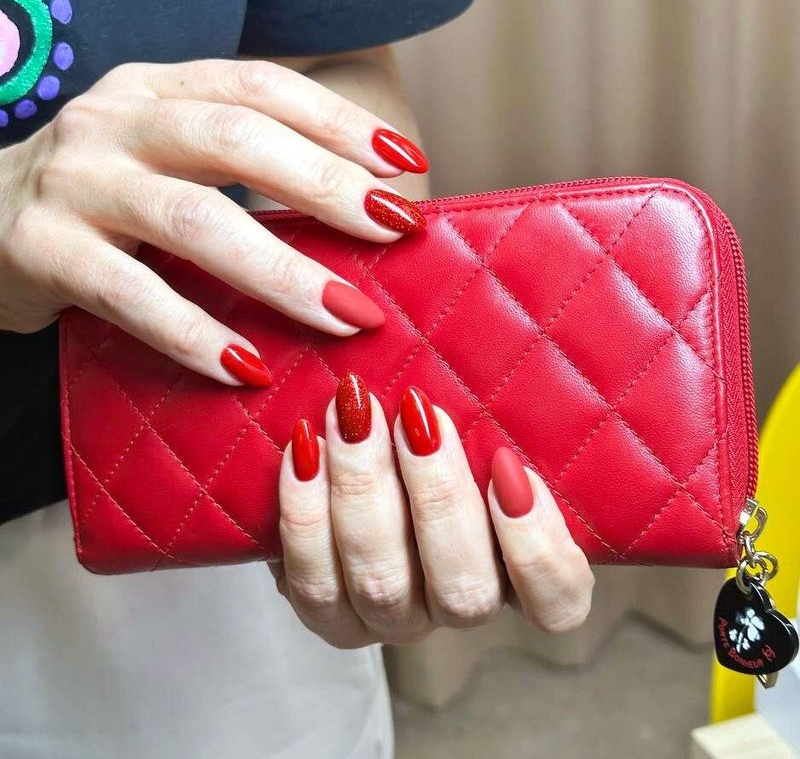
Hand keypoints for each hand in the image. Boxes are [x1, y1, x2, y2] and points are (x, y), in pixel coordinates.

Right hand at [0, 60, 428, 384]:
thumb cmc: (108, 198)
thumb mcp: (172, 159)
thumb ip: (247, 172)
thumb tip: (363, 215)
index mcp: (160, 91)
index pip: (261, 87)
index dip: (337, 121)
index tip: (405, 165)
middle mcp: (117, 122)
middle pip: (235, 139)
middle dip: (326, 186)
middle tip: (394, 229)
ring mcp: (76, 183)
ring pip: (192, 219)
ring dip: (280, 271)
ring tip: (345, 315)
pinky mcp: (43, 250)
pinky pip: (131, 295)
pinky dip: (195, 333)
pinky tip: (248, 367)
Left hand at [271, 374, 594, 647]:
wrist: (357, 474)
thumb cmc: (435, 441)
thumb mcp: (478, 429)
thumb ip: (498, 420)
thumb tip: (512, 345)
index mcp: (514, 576)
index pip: (557, 602)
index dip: (540, 548)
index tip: (510, 466)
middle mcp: (454, 605)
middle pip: (463, 590)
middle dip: (436, 495)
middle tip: (416, 414)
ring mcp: (388, 619)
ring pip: (382, 583)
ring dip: (365, 490)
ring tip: (352, 412)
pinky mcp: (326, 613)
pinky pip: (312, 581)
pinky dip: (307, 513)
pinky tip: (305, 447)